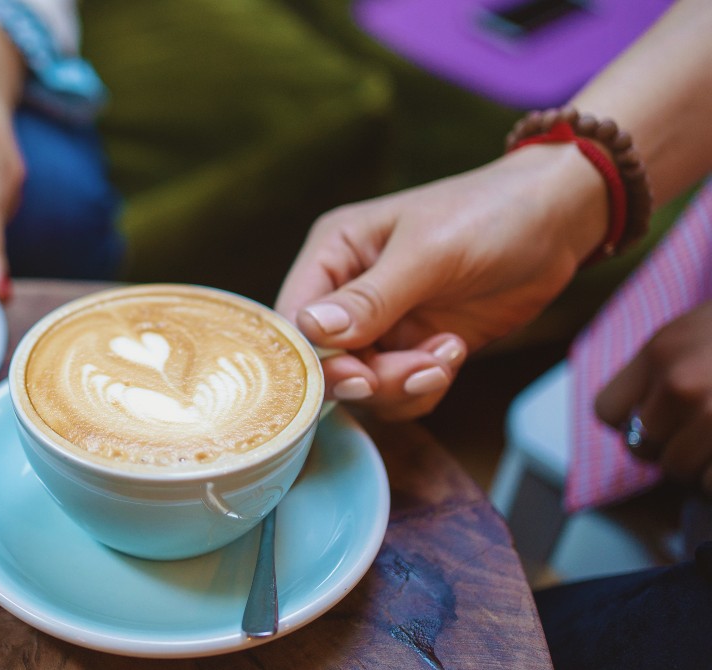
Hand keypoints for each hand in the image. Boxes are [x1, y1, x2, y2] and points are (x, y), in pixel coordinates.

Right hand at [275, 144, 608, 419]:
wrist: (558, 222)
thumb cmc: (489, 214)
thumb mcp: (428, 253)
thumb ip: (370, 297)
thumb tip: (311, 329)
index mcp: (334, 253)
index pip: (294, 319)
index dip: (316, 357)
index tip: (358, 376)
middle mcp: (348, 291)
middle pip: (327, 361)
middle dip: (371, 376)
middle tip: (417, 370)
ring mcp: (382, 323)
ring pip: (363, 383)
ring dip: (403, 384)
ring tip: (446, 356)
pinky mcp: (414, 346)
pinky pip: (399, 389)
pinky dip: (424, 386)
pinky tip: (453, 352)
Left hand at [595, 300, 711, 493]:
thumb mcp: (699, 331)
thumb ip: (664, 369)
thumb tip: (639, 423)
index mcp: (662, 352)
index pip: (608, 412)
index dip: (631, 421)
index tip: (659, 418)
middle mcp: (682, 385)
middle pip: (642, 449)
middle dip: (670, 446)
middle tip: (705, 428)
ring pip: (681, 471)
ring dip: (703, 464)